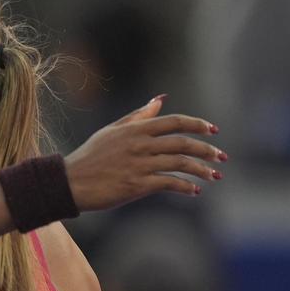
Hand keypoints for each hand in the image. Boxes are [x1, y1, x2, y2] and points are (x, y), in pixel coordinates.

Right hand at [65, 95, 225, 210]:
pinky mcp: (137, 185)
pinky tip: (194, 191)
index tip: (213, 130)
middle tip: (220, 157)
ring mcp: (139, 164)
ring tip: (214, 176)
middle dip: (206, 149)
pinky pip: (169, 183)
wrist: (69, 182)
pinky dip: (185, 187)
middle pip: (183, 142)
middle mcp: (140, 144)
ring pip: (180, 163)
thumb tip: (160, 99)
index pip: (175, 122)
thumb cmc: (90, 157)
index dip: (198, 125)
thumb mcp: (112, 131)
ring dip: (201, 169)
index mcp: (136, 129)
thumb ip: (138, 116)